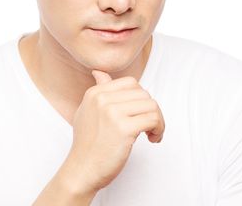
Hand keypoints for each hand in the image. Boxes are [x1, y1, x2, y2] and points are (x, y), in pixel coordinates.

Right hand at [63, 70, 164, 194]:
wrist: (82, 170)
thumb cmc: (87, 144)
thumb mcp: (86, 111)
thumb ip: (97, 91)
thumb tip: (100, 72)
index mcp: (95, 93)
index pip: (130, 82)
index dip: (140, 97)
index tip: (139, 113)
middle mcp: (102, 99)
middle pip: (143, 93)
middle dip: (151, 110)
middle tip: (149, 126)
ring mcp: (112, 113)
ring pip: (151, 105)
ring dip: (158, 120)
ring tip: (152, 133)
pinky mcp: (124, 129)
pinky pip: (153, 119)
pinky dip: (159, 129)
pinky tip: (152, 139)